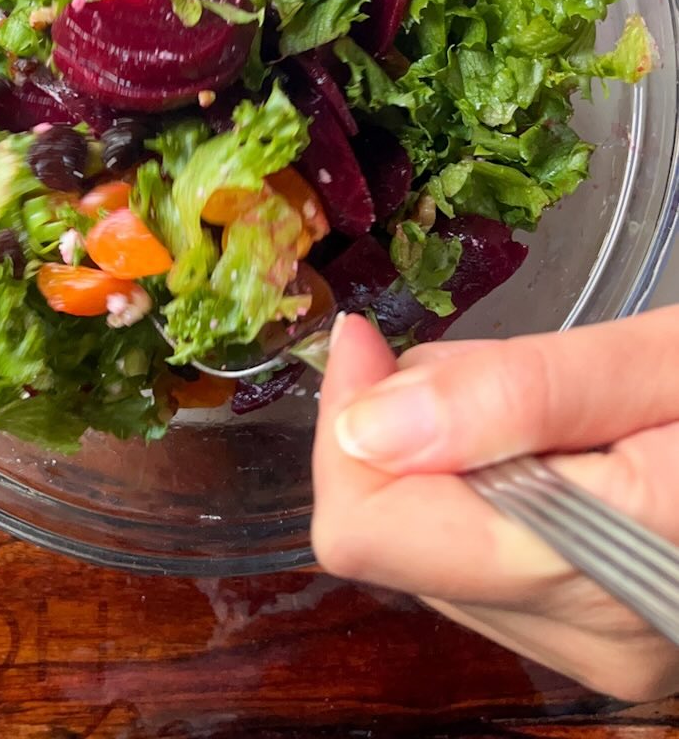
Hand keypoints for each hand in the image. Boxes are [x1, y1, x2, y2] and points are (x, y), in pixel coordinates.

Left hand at [312, 309, 678, 700]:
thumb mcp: (662, 363)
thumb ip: (515, 394)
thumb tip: (362, 423)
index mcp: (595, 573)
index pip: (371, 530)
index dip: (346, 425)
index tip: (366, 339)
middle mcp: (585, 642)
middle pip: (394, 534)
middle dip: (405, 431)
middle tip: (487, 365)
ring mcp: (596, 654)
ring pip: (432, 549)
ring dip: (447, 458)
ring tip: (542, 403)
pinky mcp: (603, 641)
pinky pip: (483, 564)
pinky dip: (487, 491)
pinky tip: (552, 447)